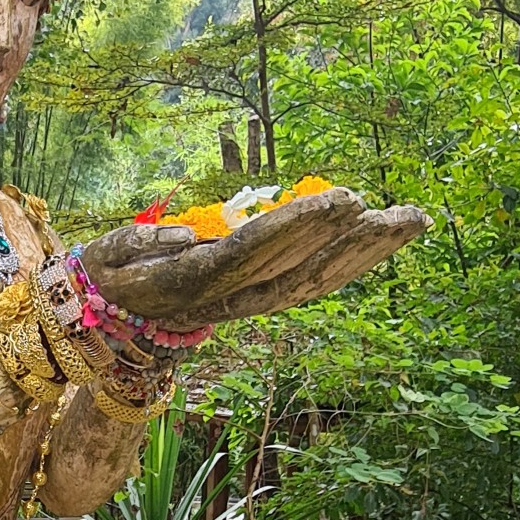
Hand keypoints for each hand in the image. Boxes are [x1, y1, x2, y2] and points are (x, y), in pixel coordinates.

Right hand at [81, 187, 430, 327]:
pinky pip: (315, 283)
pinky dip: (354, 262)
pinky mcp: (263, 298)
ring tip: (411, 221)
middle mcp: (231, 299)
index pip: (253, 252)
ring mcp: (252, 303)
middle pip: (299, 271)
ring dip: (367, 254)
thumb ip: (138, 244)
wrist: (115, 321)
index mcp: (193, 283)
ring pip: (318, 281)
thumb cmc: (111, 273)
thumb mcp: (108, 254)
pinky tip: (386, 238)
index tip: (340, 198)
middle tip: (397, 210)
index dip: (299, 226)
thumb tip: (186, 236)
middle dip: (350, 240)